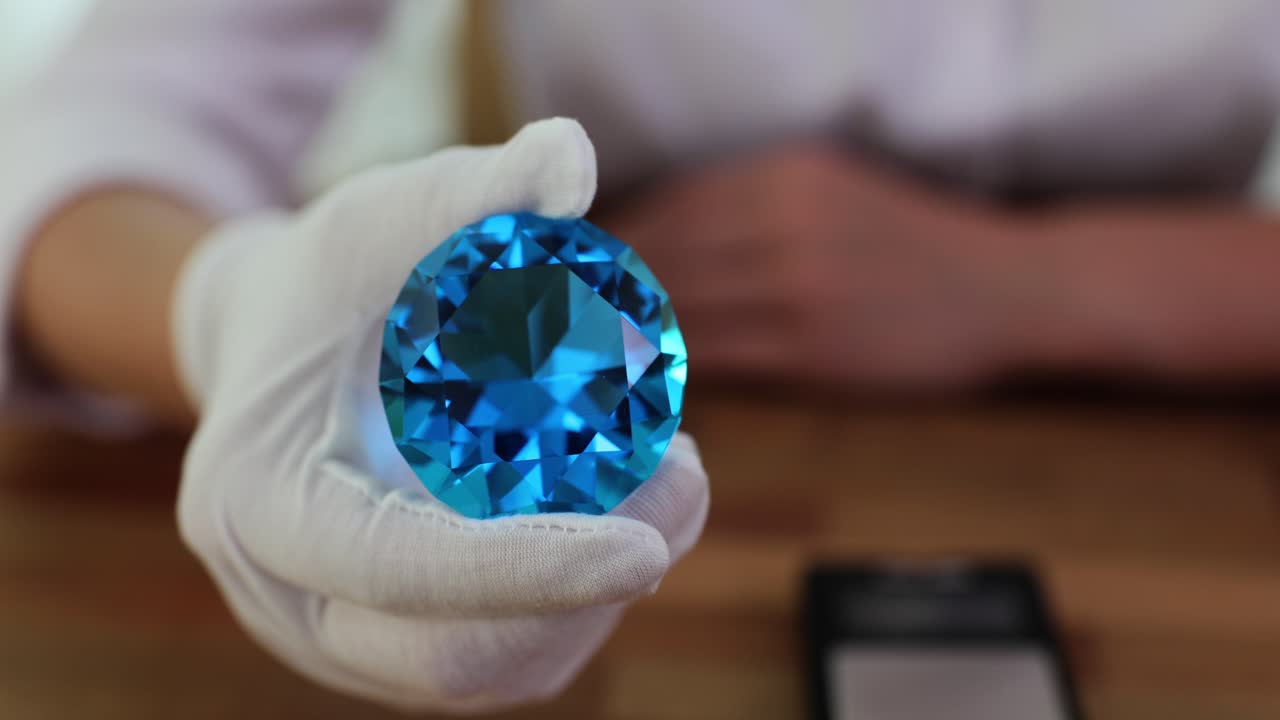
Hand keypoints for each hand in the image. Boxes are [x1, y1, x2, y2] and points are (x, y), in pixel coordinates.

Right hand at [170, 119, 708, 711]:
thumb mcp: (378, 222)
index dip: (524, 569)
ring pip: (506, 666)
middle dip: (584, 584)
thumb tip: (571, 158)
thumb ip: (467, 194)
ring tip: (670, 467)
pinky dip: (589, 585)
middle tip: (684, 471)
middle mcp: (294, 599)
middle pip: (456, 657)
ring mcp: (352, 636)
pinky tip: (629, 498)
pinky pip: (519, 652)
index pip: (396, 572)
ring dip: (607, 585)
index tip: (646, 548)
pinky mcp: (409, 642)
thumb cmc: (331, 288)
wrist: (283, 359)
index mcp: (261, 504)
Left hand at [599, 145, 1023, 389]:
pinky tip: (631, 380)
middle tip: (548, 320)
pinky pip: (712, 355)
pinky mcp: (810, 347)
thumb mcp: (834, 189)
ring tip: (572, 354)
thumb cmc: (915, 245)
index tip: (568, 271)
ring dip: (615, 332)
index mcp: (781, 174)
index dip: (609, 244)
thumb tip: (663, 231)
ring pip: (675, 306)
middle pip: (658, 254)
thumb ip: (749, 202)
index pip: (667, 207)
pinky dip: (662, 366)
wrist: (1010, 289)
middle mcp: (781, 219)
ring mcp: (795, 284)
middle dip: (595, 289)